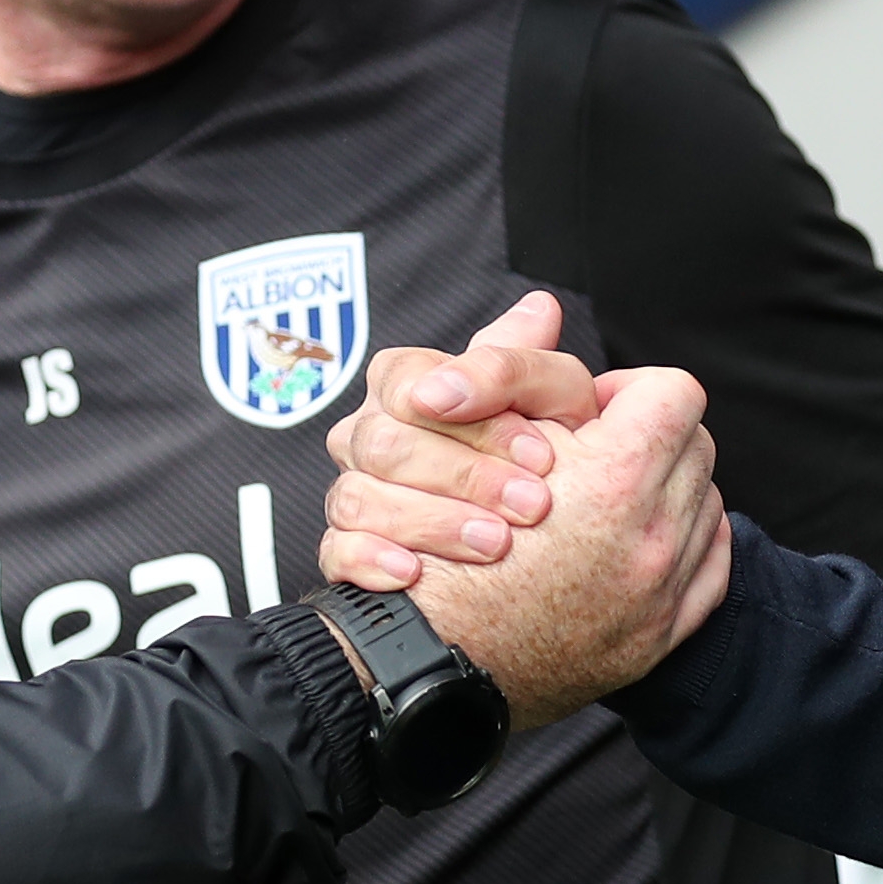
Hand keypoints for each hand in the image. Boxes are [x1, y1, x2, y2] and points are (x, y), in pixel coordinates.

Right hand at [320, 297, 732, 721]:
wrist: (427, 668)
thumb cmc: (432, 553)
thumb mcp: (460, 442)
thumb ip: (511, 370)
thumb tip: (543, 308)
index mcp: (613, 481)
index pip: (672, 392)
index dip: (625, 392)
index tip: (589, 413)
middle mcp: (652, 539)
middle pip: (696, 445)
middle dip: (649, 439)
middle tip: (595, 454)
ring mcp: (661, 595)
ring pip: (708, 503)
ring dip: (666, 491)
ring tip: (609, 501)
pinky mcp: (658, 639)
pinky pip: (711, 569)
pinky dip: (685, 548)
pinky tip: (634, 545)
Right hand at [322, 292, 603, 574]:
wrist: (531, 530)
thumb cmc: (533, 453)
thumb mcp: (546, 400)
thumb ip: (528, 360)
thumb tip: (540, 310)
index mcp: (404, 382)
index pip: (410, 383)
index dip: (477, 421)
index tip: (542, 455)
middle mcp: (368, 432)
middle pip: (384, 443)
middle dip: (466, 476)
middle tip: (532, 505)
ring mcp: (353, 489)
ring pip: (358, 498)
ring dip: (431, 522)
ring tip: (495, 544)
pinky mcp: (347, 547)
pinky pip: (336, 552)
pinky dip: (372, 560)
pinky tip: (414, 573)